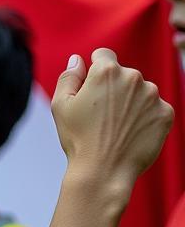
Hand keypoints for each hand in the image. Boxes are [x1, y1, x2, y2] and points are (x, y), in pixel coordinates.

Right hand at [50, 50, 173, 195]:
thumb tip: (78, 60)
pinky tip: (130, 133)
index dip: (94, 71)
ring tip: (116, 127)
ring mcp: (153, 95)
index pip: (103, 55)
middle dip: (113, 88)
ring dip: (130, 102)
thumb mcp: (60, 105)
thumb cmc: (78, 138)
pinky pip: (154, 108)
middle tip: (100, 115)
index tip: (91, 89)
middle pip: (123, 74)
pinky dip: (144, 117)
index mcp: (106, 71)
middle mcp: (134, 77)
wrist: (103, 171)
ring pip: (140, 91)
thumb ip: (69, 77)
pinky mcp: (165, 113)